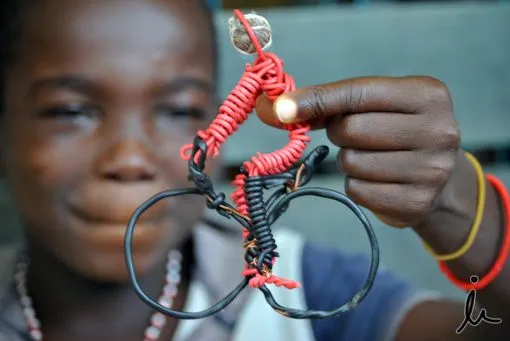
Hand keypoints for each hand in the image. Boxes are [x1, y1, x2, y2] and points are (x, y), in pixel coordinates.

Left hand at [255, 76, 460, 227]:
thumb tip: (269, 108)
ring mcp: (432, 170)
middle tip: (354, 136)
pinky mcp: (418, 202)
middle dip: (339, 134)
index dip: (315, 101)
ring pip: (352, 163)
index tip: (281, 109)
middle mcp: (439, 130)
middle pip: (351, 130)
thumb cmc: (394, 130)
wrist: (438, 176)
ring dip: (348, 162)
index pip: (358, 94)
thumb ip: (323, 104)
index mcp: (428, 94)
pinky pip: (359, 191)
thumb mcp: (371, 106)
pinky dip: (357, 186)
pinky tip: (378, 180)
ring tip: (372, 158)